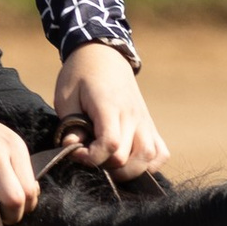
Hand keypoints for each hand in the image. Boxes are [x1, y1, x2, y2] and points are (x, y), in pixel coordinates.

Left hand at [54, 41, 169, 176]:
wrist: (103, 54)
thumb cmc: (80, 75)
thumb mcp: (66, 96)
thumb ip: (70, 124)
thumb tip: (72, 147)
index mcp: (110, 106)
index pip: (110, 144)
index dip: (91, 157)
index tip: (75, 151)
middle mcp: (132, 115)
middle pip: (128, 157)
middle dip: (105, 166)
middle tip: (89, 155)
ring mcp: (144, 121)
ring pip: (148, 158)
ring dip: (129, 170)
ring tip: (110, 165)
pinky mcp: (149, 124)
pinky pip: (160, 153)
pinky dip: (150, 164)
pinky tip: (132, 163)